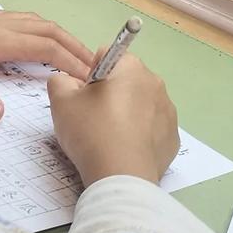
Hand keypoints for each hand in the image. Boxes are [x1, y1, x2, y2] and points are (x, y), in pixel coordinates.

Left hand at [0, 5, 92, 123]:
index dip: (72, 62)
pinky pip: (20, 21)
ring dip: (60, 36)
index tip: (93, 78)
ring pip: (36, 23)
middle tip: (97, 66)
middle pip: (48, 31)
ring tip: (75, 52)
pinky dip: (40, 30)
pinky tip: (34, 39)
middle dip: (76, 47)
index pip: (45, 48)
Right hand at [47, 53, 178, 187]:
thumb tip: (68, 82)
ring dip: (127, 114)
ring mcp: (168, 112)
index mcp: (130, 68)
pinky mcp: (172, 138)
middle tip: (93, 119)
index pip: (107, 56)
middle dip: (111, 93)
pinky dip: (140, 135)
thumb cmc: (91, 131)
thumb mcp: (61, 102)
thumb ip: (59, 81)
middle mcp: (155, 83)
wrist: (121, 176)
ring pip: (141, 105)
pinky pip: (152, 129)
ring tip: (109, 138)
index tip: (84, 97)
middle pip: (126, 80)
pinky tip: (125, 150)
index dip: (90, 75)